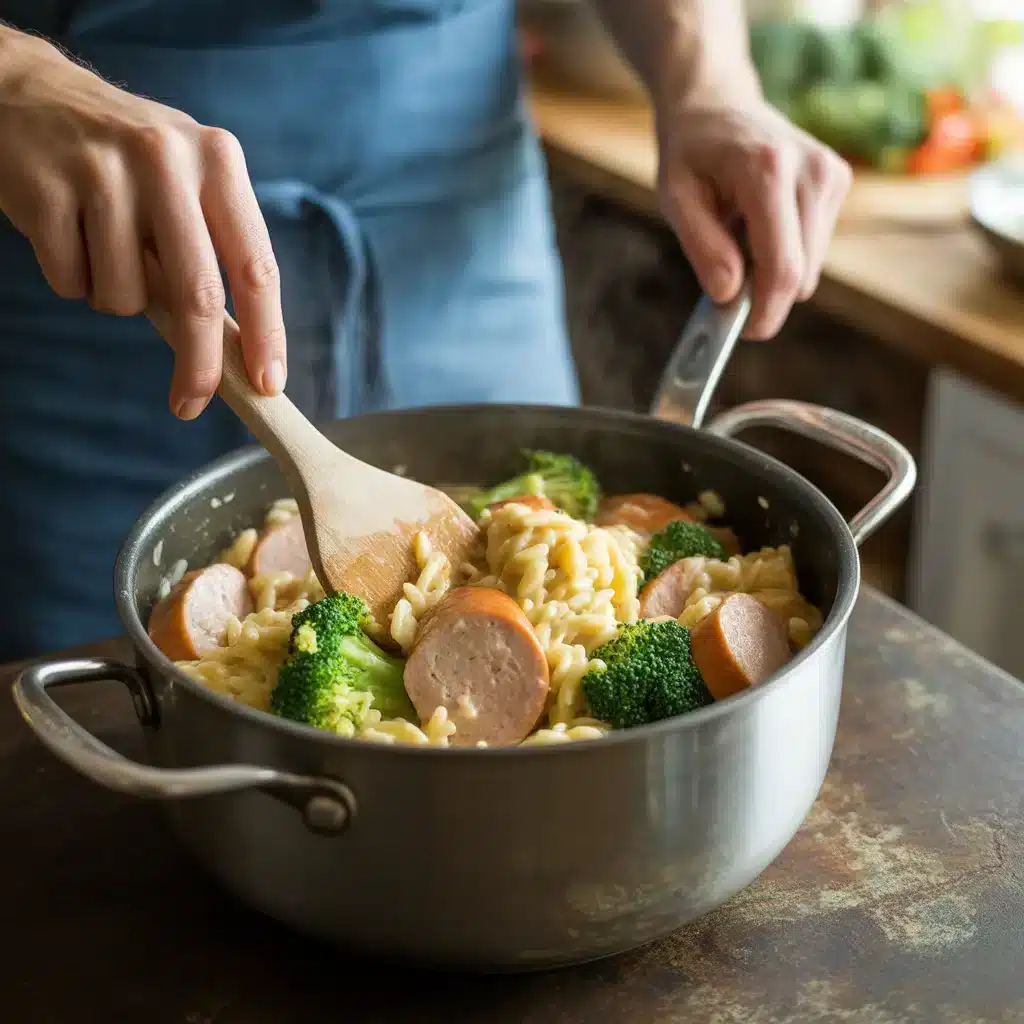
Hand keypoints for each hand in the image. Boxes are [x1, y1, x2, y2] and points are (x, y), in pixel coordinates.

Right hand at [0, 29, 285, 418]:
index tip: (267, 384)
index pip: (256, 265)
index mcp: (218, 162)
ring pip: (125, 297)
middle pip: (196, 295)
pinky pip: (71, 282)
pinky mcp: (45, 187)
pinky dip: (73, 279)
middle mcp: (167, 157)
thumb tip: (237, 351)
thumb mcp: (187, 185)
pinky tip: (68, 233)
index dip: (266, 333)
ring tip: (103, 247)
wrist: (29, 94)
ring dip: (116, 298)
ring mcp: (102, 169)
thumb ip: (214, 253)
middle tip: (190, 403)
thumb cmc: (127, 162)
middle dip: (197, 364)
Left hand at [656, 83, 851, 339]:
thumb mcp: (676, 197)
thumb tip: (729, 296)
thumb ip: (703, 248)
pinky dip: (785, 253)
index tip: (746, 333)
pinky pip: (814, 249)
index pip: (783, 266)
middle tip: (726, 287)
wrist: (717, 103)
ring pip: (811, 267)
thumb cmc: (691, 152)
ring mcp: (832, 175)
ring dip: (773, 272)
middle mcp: (812, 170)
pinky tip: (760, 226)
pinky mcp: (838, 182)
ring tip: (739, 239)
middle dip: (765, 296)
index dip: (766, 311)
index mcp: (769, 170)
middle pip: (802, 273)